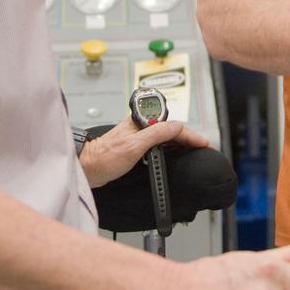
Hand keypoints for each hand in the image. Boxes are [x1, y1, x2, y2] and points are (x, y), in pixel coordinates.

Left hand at [78, 116, 207, 186]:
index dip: (189, 134)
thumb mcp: (134, 146)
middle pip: (170, 128)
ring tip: (193, 148)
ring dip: (179, 141)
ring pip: (165, 135)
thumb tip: (176, 127)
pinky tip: (173, 152)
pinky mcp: (134, 145)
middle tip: (201, 146)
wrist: (87, 168)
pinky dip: (169, 147)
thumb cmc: (104, 158)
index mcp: (141, 121)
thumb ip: (156, 133)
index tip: (202, 143)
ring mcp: (137, 135)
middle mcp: (140, 125)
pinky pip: (157, 143)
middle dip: (187, 136)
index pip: (172, 126)